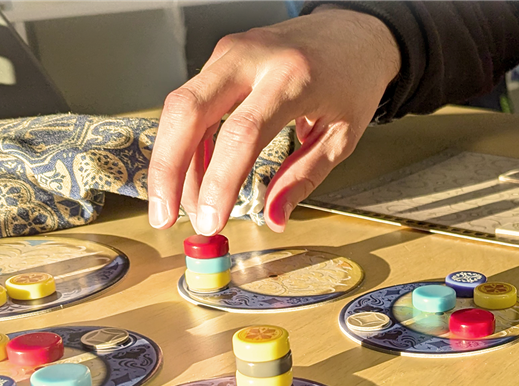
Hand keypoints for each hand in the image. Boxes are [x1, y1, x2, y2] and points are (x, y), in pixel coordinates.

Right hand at [148, 8, 399, 233]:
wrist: (353, 32)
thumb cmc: (352, 80)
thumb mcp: (341, 136)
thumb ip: (303, 177)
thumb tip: (274, 219)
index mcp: (293, 77)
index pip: (242, 133)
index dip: (220, 182)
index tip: (211, 220)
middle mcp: (254, 57)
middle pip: (189, 110)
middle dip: (168, 169)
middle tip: (164, 217)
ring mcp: (232, 52)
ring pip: (181, 106)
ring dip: (172, 161)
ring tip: (182, 206)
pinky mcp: (221, 57)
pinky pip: (191, 102)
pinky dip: (185, 142)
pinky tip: (191, 176)